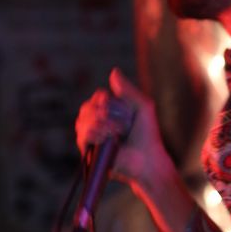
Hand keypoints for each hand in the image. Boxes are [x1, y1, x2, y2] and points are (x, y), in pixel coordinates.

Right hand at [75, 68, 170, 191]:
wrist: (147, 160)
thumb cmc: (148, 135)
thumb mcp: (143, 107)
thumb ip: (128, 90)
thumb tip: (113, 71)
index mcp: (111, 111)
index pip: (97, 97)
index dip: (102, 99)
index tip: (113, 105)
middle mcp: (100, 122)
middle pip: (86, 108)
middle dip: (99, 113)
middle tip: (116, 123)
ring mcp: (94, 137)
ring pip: (81, 121)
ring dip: (97, 124)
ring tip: (113, 133)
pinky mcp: (90, 151)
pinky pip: (81, 136)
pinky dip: (91, 134)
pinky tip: (104, 137)